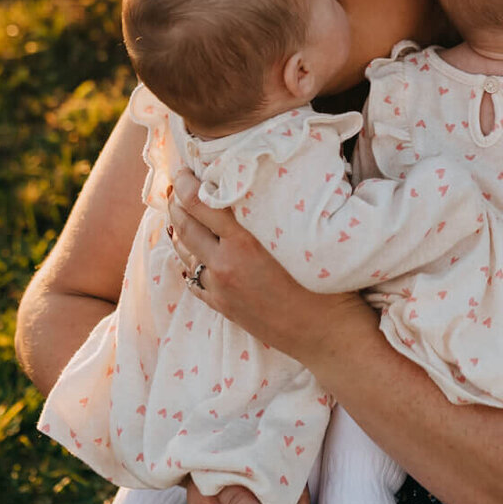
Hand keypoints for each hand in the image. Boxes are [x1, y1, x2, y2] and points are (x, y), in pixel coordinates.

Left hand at [165, 167, 369, 362]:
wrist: (326, 335)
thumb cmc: (326, 283)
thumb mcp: (299, 240)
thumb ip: (271, 216)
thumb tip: (257, 188)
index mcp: (244, 244)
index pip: (200, 204)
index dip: (184, 183)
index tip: (182, 168)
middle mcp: (224, 265)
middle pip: (184, 225)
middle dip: (175, 202)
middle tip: (175, 184)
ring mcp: (220, 289)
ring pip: (184, 252)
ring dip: (178, 229)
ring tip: (179, 211)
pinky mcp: (222, 308)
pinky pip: (192, 280)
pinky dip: (187, 260)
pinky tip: (190, 251)